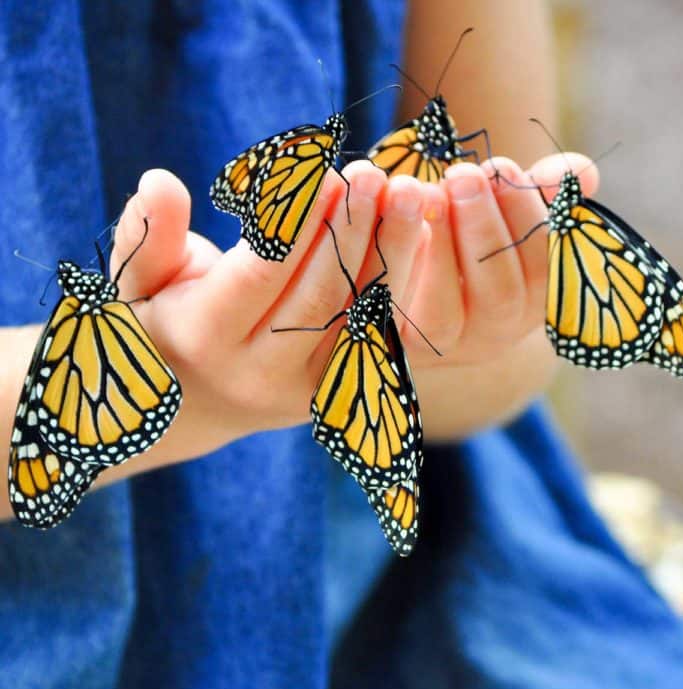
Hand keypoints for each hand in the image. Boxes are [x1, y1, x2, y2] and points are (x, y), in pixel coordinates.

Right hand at [102, 161, 428, 480]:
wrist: (198, 398)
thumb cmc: (166, 322)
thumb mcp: (140, 280)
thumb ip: (149, 234)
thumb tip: (159, 181)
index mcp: (204, 339)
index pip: (261, 272)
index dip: (298, 221)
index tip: (324, 169)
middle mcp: (258, 374)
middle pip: (319, 297)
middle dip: (351, 231)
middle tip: (374, 174)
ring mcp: (304, 391)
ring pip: (358, 320)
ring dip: (390, 255)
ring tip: (409, 196)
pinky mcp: (336, 391)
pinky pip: (378, 336)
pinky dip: (400, 285)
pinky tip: (414, 238)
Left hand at [391, 153, 598, 439]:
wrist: (414, 291)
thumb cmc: (471, 241)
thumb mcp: (507, 217)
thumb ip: (541, 195)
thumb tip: (583, 173)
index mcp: (532, 303)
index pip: (544, 267)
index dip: (525, 215)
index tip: (500, 165)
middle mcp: (493, 336)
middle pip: (499, 294)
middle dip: (482, 229)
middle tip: (462, 174)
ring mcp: (443, 348)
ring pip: (444, 314)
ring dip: (436, 249)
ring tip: (421, 191)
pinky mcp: (394, 345)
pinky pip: (392, 313)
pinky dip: (386, 261)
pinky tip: (383, 212)